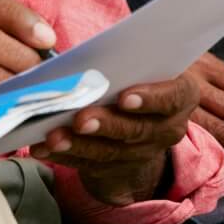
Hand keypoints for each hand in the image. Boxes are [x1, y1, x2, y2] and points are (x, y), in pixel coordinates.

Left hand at [30, 75, 199, 204]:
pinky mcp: (117, 168)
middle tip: (80, 119)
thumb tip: (90, 55)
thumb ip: (125, 58)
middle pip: (136, 130)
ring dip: (78, 145)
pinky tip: (42, 149)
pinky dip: (63, 156)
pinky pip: (89, 164)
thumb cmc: (137, 74)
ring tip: (53, 137)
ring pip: (110, 152)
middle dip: (105, 124)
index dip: (150, 99)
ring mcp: (143, 153)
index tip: (124, 97)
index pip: (173, 98)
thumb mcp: (141, 62)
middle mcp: (167, 129)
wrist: (141, 114)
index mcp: (181, 96)